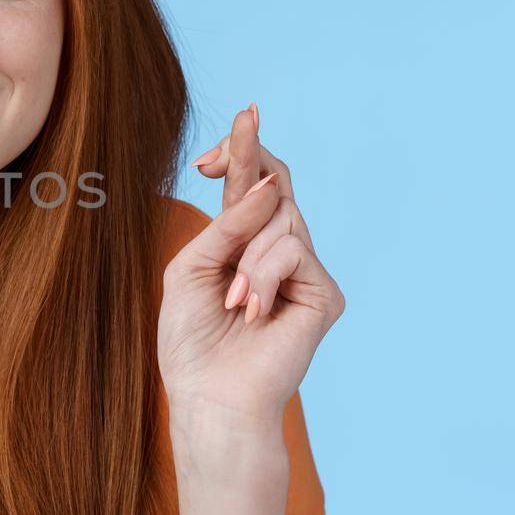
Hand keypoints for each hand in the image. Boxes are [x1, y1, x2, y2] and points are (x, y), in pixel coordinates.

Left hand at [157, 104, 345, 433]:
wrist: (211, 397)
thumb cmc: (192, 341)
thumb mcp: (190, 268)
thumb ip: (225, 225)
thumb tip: (267, 187)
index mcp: (241, 245)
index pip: (251, 186)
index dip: (246, 150)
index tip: (243, 117)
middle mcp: (277, 252)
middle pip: (275, 186)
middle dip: (248, 161)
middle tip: (226, 144)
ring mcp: (304, 272)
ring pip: (281, 221)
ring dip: (246, 257)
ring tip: (230, 302)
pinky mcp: (324, 294)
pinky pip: (294, 251)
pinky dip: (264, 277)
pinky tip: (251, 311)